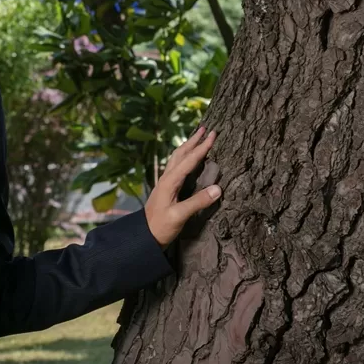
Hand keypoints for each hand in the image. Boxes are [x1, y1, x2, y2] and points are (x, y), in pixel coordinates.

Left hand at [144, 126, 221, 247]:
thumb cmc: (161, 227)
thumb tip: (218, 188)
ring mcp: (165, 182)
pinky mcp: (167, 188)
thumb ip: (198, 202)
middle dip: (194, 140)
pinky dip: (185, 157)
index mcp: (169, 182)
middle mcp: (166, 178)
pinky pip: (177, 166)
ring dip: (188, 146)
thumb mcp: (180, 216)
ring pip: (177, 158)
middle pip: (181, 153)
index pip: (188, 160)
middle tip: (206, 128)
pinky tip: (189, 158)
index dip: (202, 147)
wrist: (144, 236)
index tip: (213, 135)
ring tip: (198, 137)